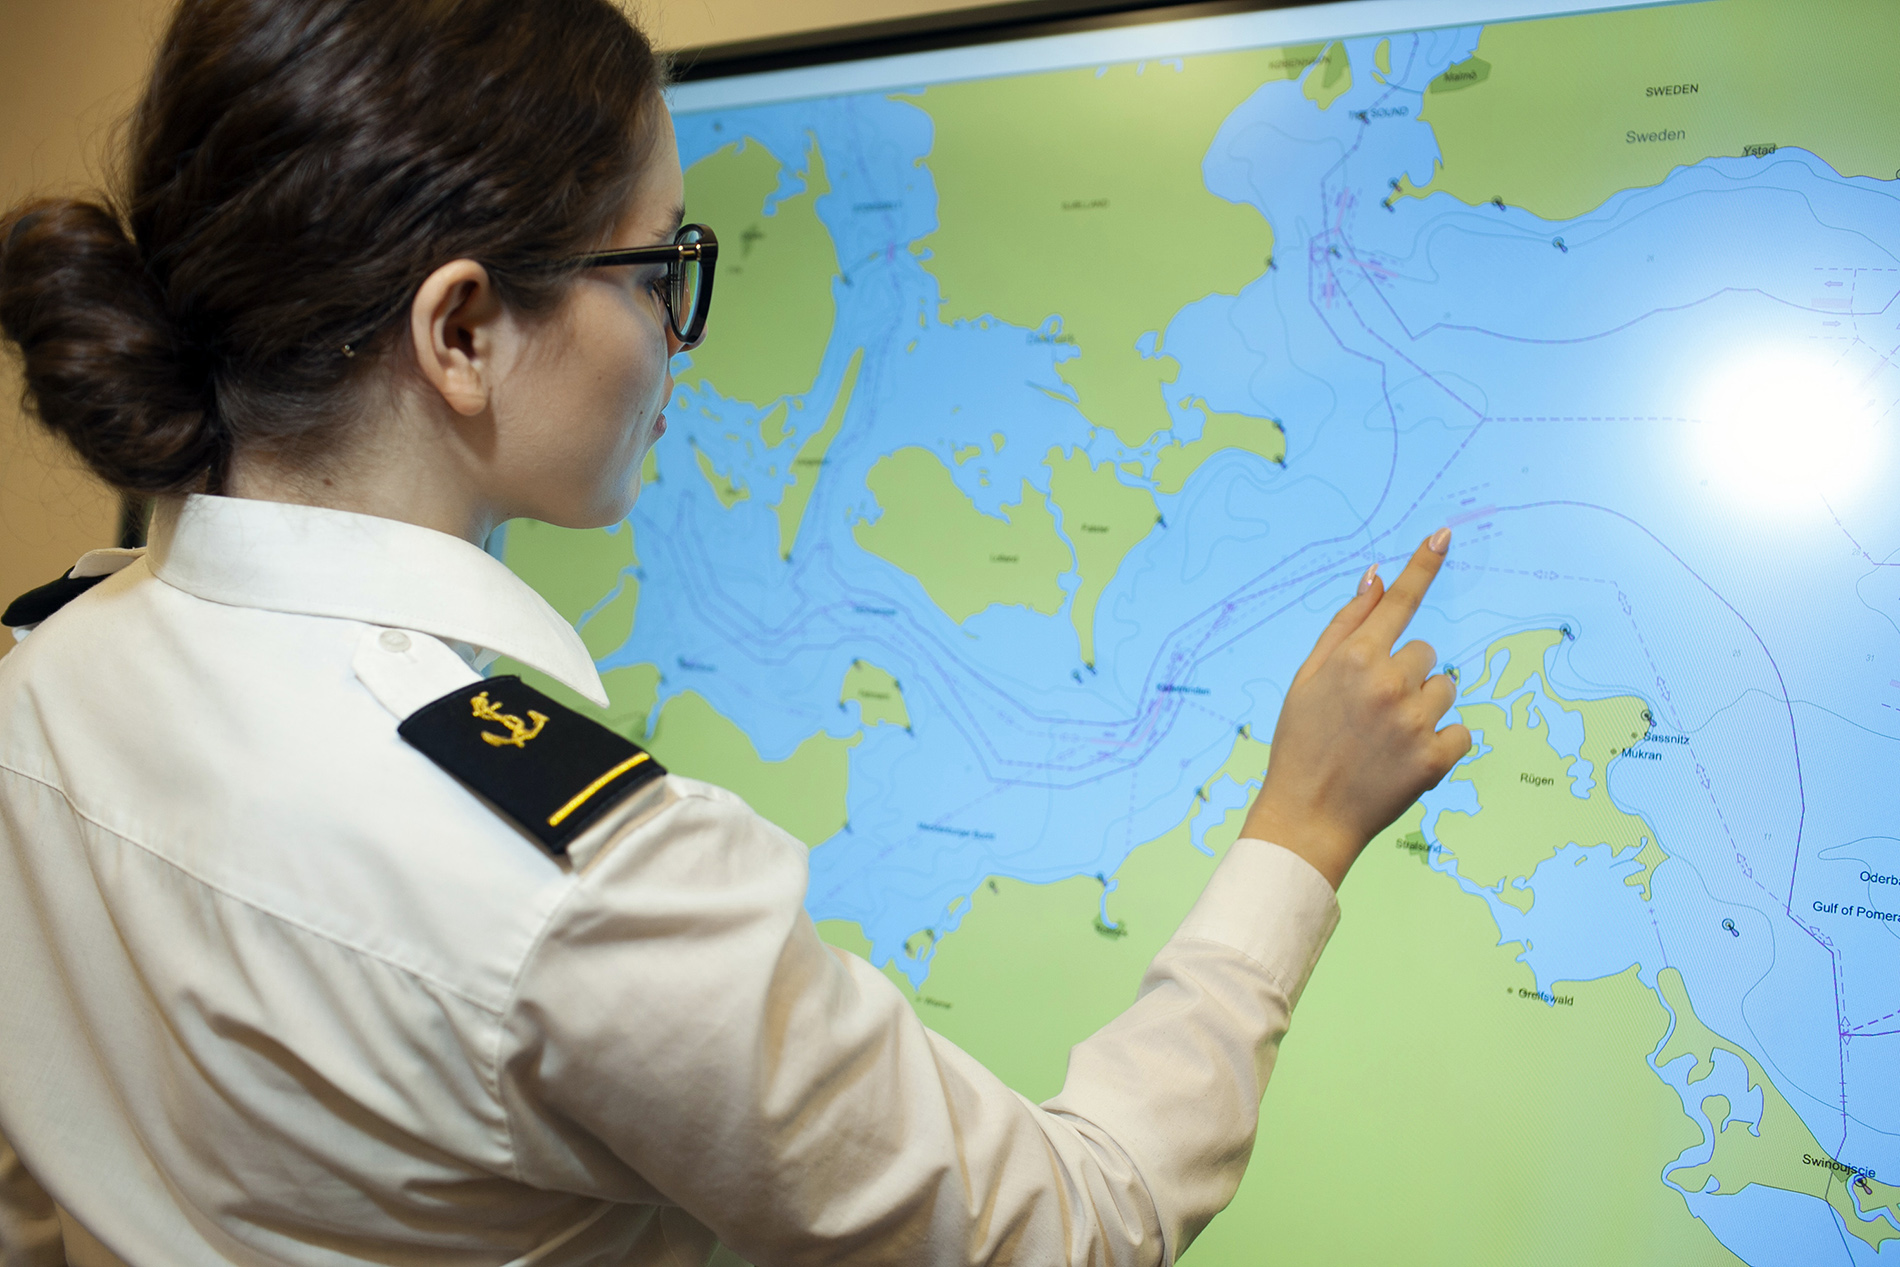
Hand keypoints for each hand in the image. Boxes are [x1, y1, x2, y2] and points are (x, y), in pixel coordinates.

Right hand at [1241, 530, 1471, 889]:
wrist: (1306, 817)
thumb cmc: (1301, 743)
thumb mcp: (1307, 678)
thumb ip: (1346, 624)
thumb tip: (1375, 575)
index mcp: (1354, 658)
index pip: (1398, 602)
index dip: (1422, 566)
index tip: (1445, 534)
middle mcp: (1387, 683)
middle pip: (1425, 654)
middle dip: (1406, 675)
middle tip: (1372, 712)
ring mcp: (1414, 721)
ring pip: (1446, 690)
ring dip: (1425, 708)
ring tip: (1388, 738)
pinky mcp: (1435, 758)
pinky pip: (1461, 731)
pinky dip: (1441, 744)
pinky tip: (1407, 760)